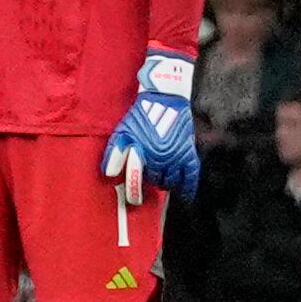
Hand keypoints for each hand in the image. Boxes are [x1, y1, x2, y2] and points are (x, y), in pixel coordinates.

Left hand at [102, 51, 201, 206]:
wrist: (164, 100)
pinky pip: (192, 175)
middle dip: (150, 181)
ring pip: (172, 181)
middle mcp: (162, 157)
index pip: (138, 180)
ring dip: (165, 183)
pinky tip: (186, 196)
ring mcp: (177, 156)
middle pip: (155, 180)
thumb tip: (108, 175)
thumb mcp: (122, 132)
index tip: (134, 200)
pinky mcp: (189, 153)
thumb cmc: (139, 116)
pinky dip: (189, 187)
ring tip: (160, 180)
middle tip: (147, 179)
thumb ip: (114, 153)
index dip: (135, 192)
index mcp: (144, 153)